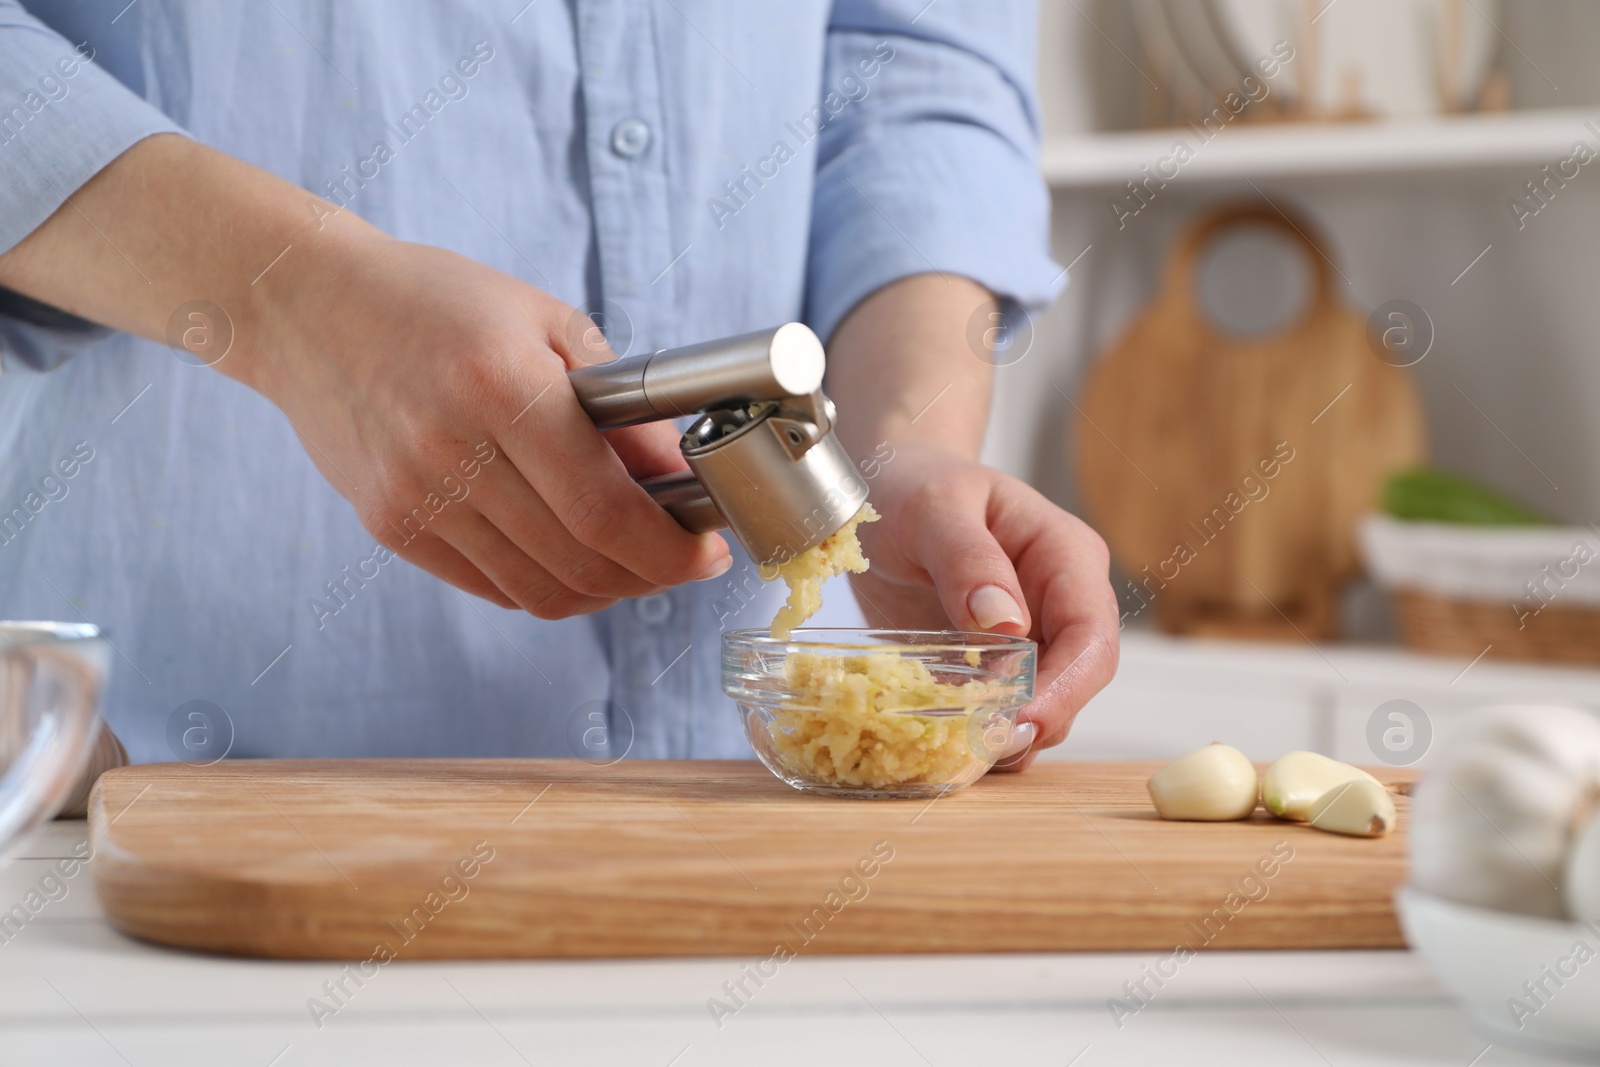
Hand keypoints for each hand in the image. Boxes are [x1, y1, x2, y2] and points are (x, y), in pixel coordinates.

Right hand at [0, 135, 730, 617]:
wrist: (307, 306)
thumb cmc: (436, 301)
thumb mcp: (544, 320)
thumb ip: (619, 405)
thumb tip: (679, 477)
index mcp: (502, 387)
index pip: (606, 510)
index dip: (670, 549)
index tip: (707, 550)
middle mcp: (454, 452)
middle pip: (580, 562)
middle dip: (651, 574)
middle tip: (681, 557)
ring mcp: (416, 499)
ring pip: (540, 589)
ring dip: (605, 588)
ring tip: (634, 561)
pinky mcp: (391, 526)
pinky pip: (493, 586)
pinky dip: (548, 585)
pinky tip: (573, 556)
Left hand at [849, 445, 1118, 768]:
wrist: (890, 485)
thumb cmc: (916, 484)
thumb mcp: (934, 508)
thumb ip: (968, 559)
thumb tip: (1005, 623)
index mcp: (1064, 555)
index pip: (1091, 633)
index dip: (1066, 685)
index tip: (1022, 719)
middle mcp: (1060, 601)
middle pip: (1078, 678)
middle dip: (1040, 718)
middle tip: (985, 747)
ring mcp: (1032, 636)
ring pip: (1046, 703)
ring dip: (1011, 733)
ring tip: (963, 749)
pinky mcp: (996, 663)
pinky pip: (1003, 707)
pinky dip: (981, 730)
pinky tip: (947, 740)